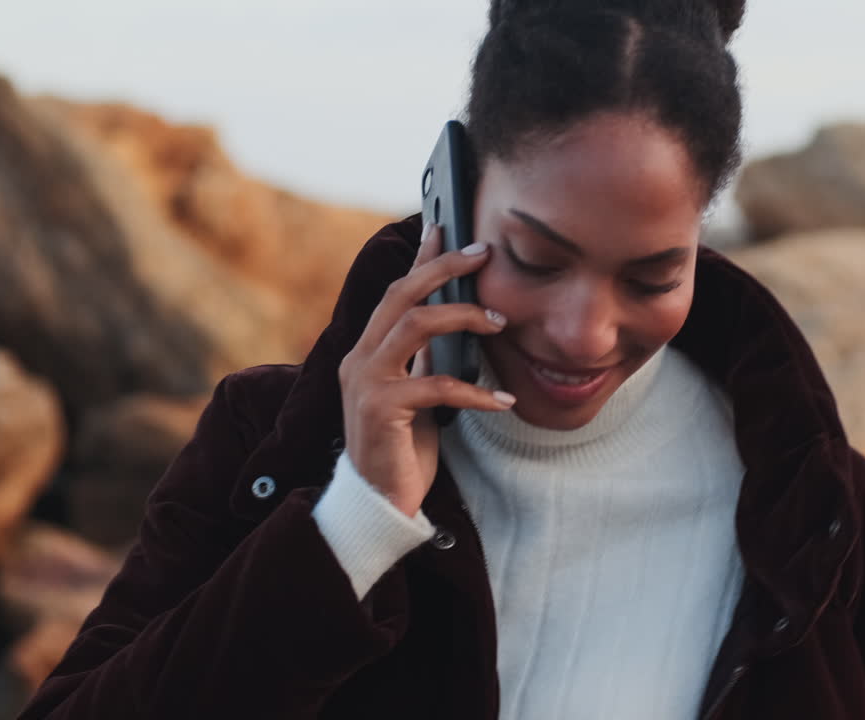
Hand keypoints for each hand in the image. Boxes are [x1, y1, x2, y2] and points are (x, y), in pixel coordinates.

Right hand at [337, 222, 514, 514]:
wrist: (379, 503)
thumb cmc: (402, 449)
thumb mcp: (418, 395)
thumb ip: (426, 360)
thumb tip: (453, 324)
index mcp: (369, 351)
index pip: (396, 291)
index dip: (421, 258)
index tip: (445, 227)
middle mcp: (360, 358)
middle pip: (401, 294)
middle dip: (443, 268)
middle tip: (484, 255)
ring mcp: (366, 382)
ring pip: (414, 325)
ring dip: (463, 318)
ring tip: (500, 324)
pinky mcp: (380, 410)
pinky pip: (435, 386)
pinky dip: (475, 392)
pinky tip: (504, 403)